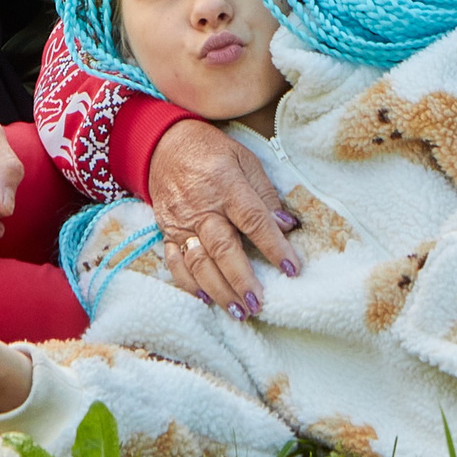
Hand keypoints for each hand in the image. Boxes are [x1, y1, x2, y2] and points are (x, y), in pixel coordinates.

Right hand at [147, 119, 301, 317]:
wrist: (164, 145)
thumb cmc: (212, 151)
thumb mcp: (245, 160)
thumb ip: (266, 195)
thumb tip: (288, 226)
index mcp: (226, 184)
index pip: (254, 220)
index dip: (274, 246)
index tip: (292, 269)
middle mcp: (202, 207)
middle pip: (223, 248)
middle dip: (242, 280)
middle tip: (259, 304)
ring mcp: (181, 222)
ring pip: (199, 262)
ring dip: (219, 290)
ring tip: (239, 311)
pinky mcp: (166, 232)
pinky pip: (175, 262)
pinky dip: (189, 284)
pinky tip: (206, 299)